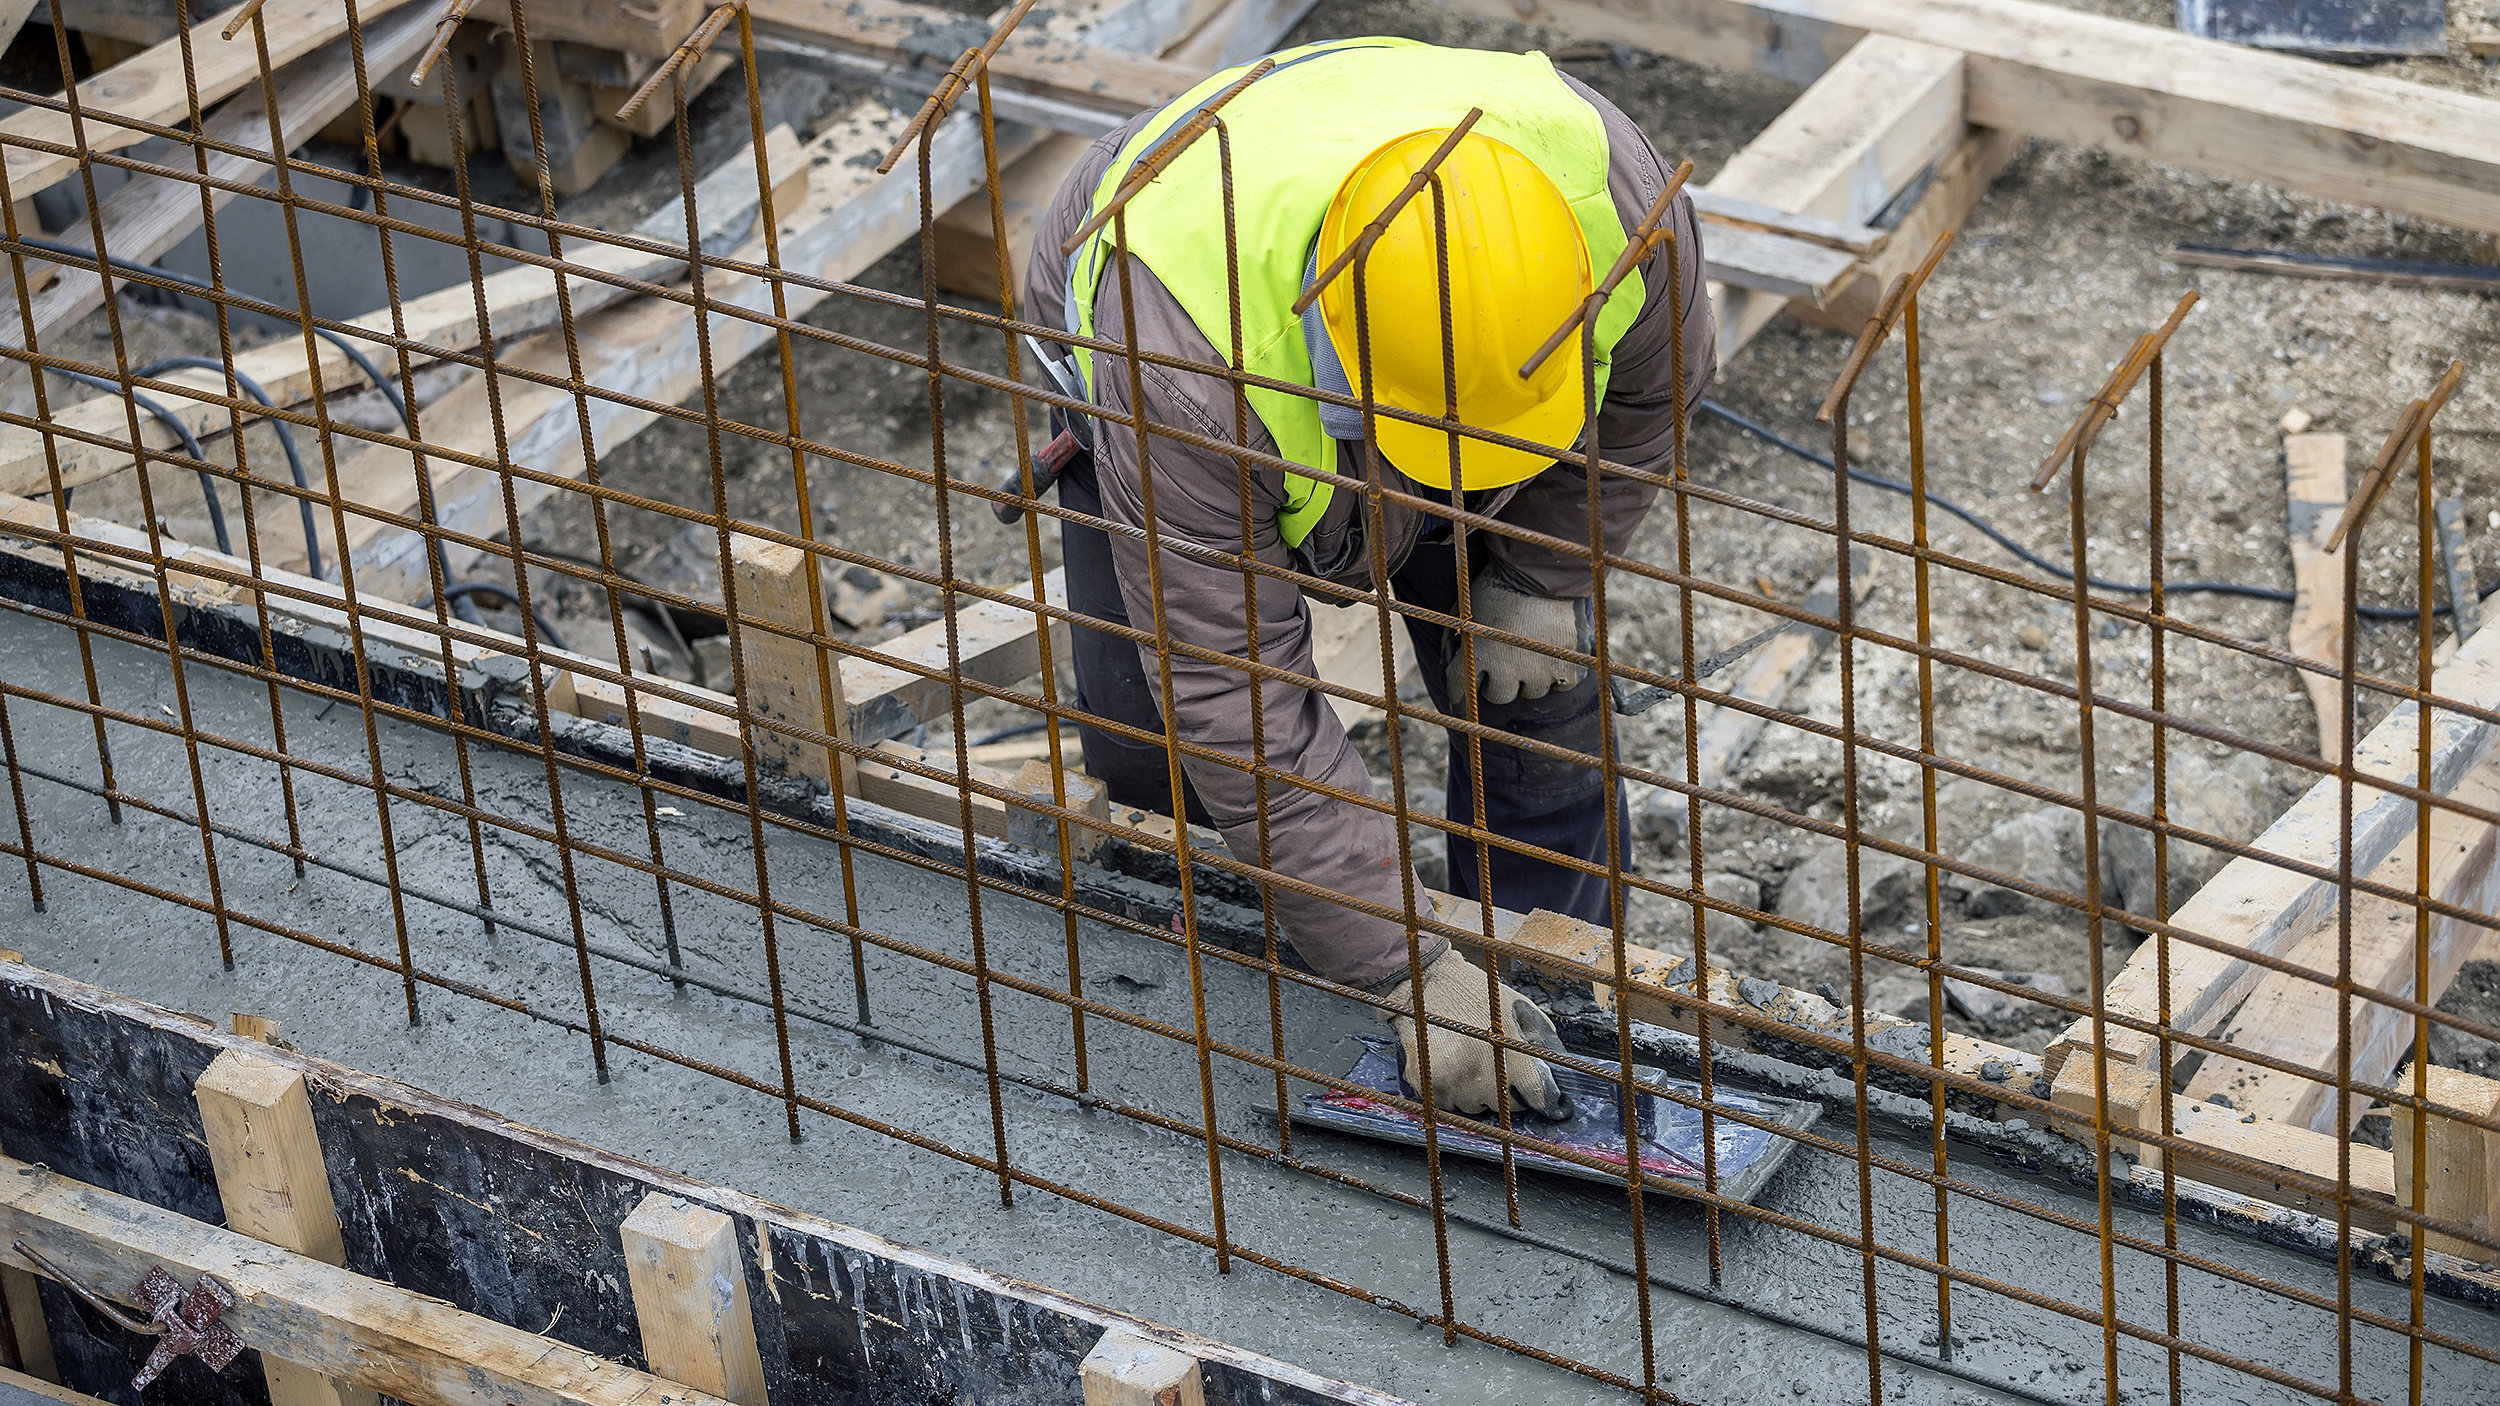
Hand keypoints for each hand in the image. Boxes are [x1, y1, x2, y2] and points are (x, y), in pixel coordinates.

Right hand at [1381, 949, 1566, 1115]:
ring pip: (1473, 1106)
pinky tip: (1449, 1066)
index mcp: (1512, 1059)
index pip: (1536, 1097)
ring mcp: (1454, 1084)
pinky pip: (1445, 1102)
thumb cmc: (1476, 991)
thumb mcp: (1519, 1007)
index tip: (1535, 1094)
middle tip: (1496, 1069)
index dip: (1537, 1097)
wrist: (1428, 980)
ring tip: (1469, 1063)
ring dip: (1475, 1092)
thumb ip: (1540, 1037)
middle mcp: (1484, 1077)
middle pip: (1505, 1106)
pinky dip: (1449, 1091)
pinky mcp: (1429, 1085)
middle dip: (1505, 1092)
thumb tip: (1555, 1064)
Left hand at [1452, 584, 1580, 705]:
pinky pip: (1562, 683)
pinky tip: (1555, 656)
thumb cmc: (1499, 586)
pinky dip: (1558, 674)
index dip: (1458, 693)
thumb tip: (1453, 662)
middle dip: (1499, 682)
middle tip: (1505, 666)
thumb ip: (1459, 640)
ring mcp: (1540, 669)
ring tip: (1532, 655)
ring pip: (1532, 691)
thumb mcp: (1468, 611)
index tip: (1460, 696)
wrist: (1541, 569)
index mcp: (1479, 655)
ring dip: (1529, 677)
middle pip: (1499, 695)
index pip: (1460, 688)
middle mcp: (1507, 669)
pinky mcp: (1567, 664)